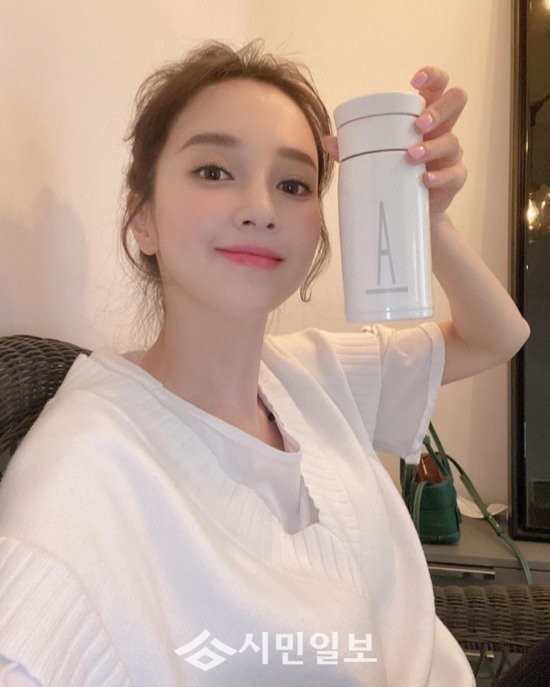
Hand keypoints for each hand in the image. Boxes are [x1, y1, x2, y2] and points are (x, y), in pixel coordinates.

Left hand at [322, 67, 467, 219]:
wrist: (409, 211)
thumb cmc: (394, 174)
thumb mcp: (374, 157)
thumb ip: (353, 148)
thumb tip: (328, 141)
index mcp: (425, 117)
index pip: (437, 86)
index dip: (432, 77)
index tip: (414, 81)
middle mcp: (442, 130)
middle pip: (456, 102)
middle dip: (438, 110)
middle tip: (418, 124)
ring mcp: (451, 154)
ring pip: (452, 140)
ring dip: (431, 146)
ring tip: (410, 155)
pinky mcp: (454, 178)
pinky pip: (454, 173)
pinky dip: (440, 176)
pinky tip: (425, 179)